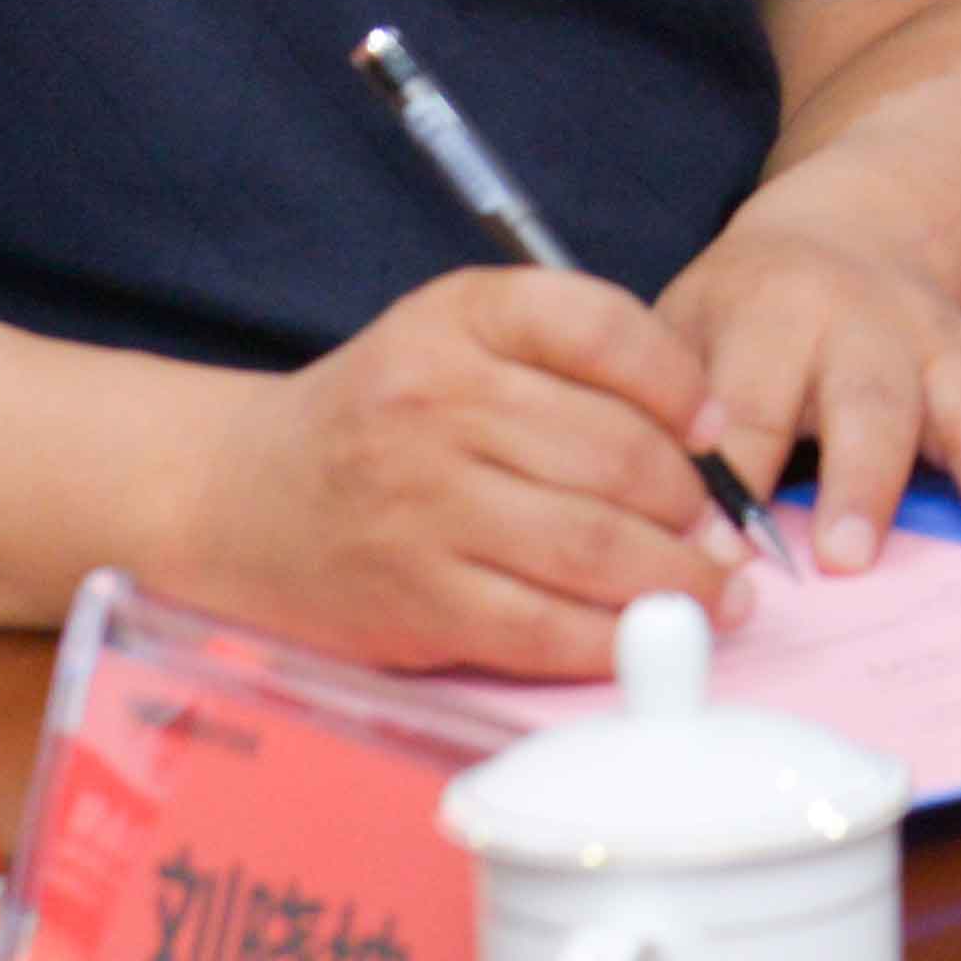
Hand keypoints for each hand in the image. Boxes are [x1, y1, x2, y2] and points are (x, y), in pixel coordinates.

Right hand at [169, 267, 740, 677]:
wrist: (236, 496)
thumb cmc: (378, 417)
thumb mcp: (457, 337)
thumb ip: (569, 359)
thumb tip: (706, 435)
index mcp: (459, 320)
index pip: (601, 328)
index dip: (681, 384)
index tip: (714, 431)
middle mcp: (437, 403)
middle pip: (614, 452)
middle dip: (692, 503)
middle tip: (724, 533)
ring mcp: (422, 506)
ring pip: (593, 547)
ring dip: (677, 581)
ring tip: (716, 593)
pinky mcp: (416, 600)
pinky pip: (545, 629)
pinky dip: (614, 641)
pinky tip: (649, 637)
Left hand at [664, 201, 960, 580]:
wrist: (843, 238)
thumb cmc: (743, 315)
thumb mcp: (678, 335)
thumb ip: (664, 421)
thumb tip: (650, 524)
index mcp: (770, 314)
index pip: (741, 405)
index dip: (727, 482)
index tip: (717, 559)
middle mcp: (865, 325)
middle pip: (866, 403)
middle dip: (860, 480)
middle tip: (845, 558)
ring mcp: (943, 349)